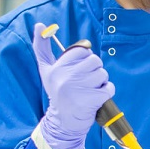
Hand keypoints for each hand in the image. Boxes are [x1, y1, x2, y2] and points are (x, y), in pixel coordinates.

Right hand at [32, 23, 114, 148]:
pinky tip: (96, 98)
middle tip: (86, 82)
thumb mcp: (46, 70)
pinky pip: (109, 88)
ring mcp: (78, 89)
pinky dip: (107, 92)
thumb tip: (40, 25)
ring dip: (101, 82)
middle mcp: (65, 77)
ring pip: (103, 74)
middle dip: (95, 71)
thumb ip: (42, 48)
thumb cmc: (58, 92)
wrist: (63, 123)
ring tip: (89, 90)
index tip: (78, 71)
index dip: (85, 60)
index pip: (82, 51)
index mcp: (56, 68)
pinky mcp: (91, 100)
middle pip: (95, 61)